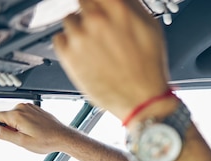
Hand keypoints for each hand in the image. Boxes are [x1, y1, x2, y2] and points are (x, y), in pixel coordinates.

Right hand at [0, 103, 78, 153]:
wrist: (63, 137)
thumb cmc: (46, 141)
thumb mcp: (22, 141)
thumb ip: (3, 134)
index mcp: (16, 114)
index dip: (0, 129)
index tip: (10, 135)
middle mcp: (22, 107)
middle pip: (5, 117)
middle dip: (10, 128)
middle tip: (23, 137)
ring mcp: (30, 107)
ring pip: (15, 117)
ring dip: (19, 126)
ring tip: (31, 134)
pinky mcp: (35, 109)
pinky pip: (24, 115)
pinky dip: (26, 123)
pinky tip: (36, 130)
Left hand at [53, 0, 169, 119]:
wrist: (142, 100)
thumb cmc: (149, 68)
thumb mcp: (151, 27)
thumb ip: (130, 5)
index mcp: (117, 8)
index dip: (99, 2)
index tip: (99, 7)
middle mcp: (95, 18)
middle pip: (82, 1)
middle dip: (91, 13)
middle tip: (102, 30)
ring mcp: (79, 36)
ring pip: (70, 20)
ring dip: (80, 29)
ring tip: (97, 47)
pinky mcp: (68, 54)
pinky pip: (59, 38)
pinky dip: (69, 44)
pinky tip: (86, 55)